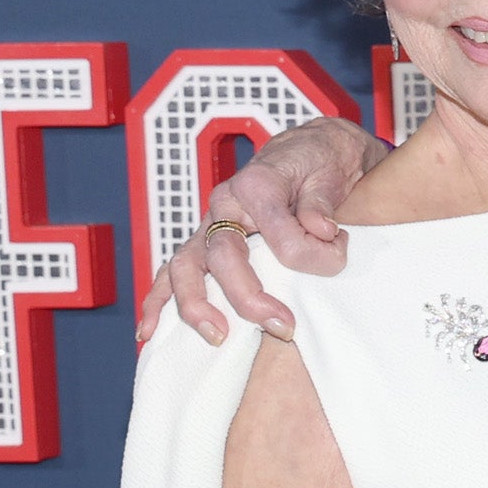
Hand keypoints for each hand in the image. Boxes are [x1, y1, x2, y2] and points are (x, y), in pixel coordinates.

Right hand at [138, 117, 383, 344]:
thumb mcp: (329, 172)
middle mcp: (226, 205)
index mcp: (257, 184)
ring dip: (197, 305)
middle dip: (248, 296)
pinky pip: (173, 273)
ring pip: (186, 266)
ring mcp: (211, 226)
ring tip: (218, 336)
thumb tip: (320, 230)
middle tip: (283, 326)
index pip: (278, 234)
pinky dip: (159, 301)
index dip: (311, 254)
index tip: (337, 256)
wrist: (310, 151)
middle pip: (223, 255)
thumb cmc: (318, 162)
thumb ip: (321, 204)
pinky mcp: (207, 244)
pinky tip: (150, 331)